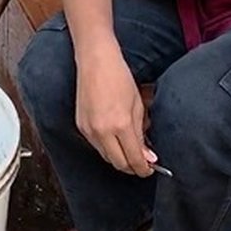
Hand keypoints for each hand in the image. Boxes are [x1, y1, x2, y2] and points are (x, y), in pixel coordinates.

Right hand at [76, 49, 155, 176]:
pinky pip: (96, 146)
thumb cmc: (119, 77)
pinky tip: (114, 138)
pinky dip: (107, 147)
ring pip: (106, 157)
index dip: (144, 169)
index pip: (134, 159)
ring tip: (129, 148)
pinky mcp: (81, 126)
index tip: (149, 169)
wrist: (96, 61)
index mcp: (120, 125)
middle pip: (119, 164)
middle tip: (142, 163)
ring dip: (119, 158)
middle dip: (132, 167)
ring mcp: (89, 130)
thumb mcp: (137, 105)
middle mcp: (102, 131)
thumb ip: (141, 133)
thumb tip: (147, 156)